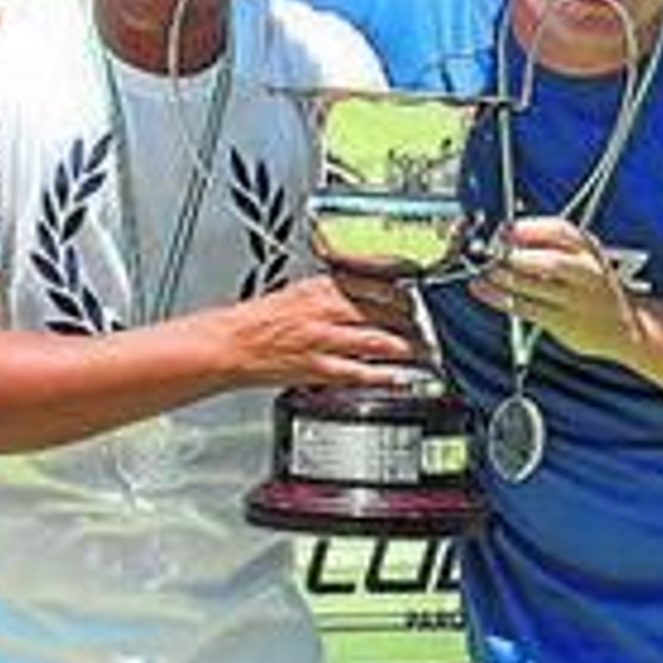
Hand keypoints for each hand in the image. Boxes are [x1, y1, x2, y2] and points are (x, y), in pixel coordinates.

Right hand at [228, 271, 428, 388]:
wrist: (230, 344)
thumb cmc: (260, 320)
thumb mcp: (300, 291)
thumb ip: (333, 292)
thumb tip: (365, 293)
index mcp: (321, 286)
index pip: (375, 284)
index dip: (404, 293)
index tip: (420, 301)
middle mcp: (325, 309)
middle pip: (384, 312)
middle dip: (413, 322)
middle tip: (431, 330)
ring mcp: (323, 339)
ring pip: (377, 340)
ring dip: (406, 348)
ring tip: (424, 353)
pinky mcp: (317, 367)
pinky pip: (358, 372)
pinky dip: (382, 376)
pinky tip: (399, 378)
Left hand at [469, 217, 640, 358]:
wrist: (628, 325)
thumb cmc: (595, 285)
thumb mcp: (583, 257)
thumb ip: (550, 245)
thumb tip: (506, 234)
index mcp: (588, 248)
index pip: (559, 231)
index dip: (528, 228)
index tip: (503, 229)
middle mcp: (584, 271)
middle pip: (547, 259)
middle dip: (514, 254)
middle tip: (490, 250)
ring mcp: (573, 298)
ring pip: (532, 284)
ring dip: (502, 276)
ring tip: (484, 270)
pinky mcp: (561, 321)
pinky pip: (524, 306)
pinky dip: (498, 297)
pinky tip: (482, 289)